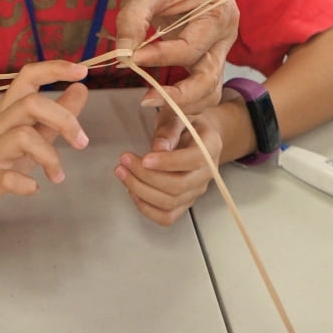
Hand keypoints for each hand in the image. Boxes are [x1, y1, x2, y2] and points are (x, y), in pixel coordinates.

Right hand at [0, 61, 91, 225]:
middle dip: (64, 119)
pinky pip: (7, 178)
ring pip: (22, 137)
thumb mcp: (29, 133)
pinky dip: (25, 184)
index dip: (54, 69)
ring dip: (50, 157)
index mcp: (7, 109)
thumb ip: (55, 114)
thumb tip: (81, 88)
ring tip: (58, 176)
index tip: (82, 71)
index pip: (27, 77)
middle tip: (82, 142)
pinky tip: (34, 188)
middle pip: (31, 104)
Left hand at [111, 0, 237, 113]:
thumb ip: (132, 23)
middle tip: (144, 100)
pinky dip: (183, 95)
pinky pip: (199, 81)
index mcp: (218, 14)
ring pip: (209, 87)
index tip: (131, 60)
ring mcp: (220, 46)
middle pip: (208, 78)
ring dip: (184, 103)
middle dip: (179, 95)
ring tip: (152, 105)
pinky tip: (159, 101)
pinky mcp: (207, 53)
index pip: (190, 48)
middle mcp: (226, 33)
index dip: (160, 58)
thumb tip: (122, 58)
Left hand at [115, 104, 230, 226]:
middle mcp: (207, 173)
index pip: (194, 160)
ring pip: (169, 203)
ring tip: (122, 172)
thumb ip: (168, 130)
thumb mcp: (177, 116)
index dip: (167, 162)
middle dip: (146, 176)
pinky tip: (132, 191)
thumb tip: (158, 149)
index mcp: (210, 146)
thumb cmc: (185, 124)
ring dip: (140, 190)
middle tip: (125, 161)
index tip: (144, 158)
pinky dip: (146, 208)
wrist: (195, 136)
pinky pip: (167, 216)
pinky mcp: (184, 202)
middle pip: (178, 186)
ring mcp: (196, 190)